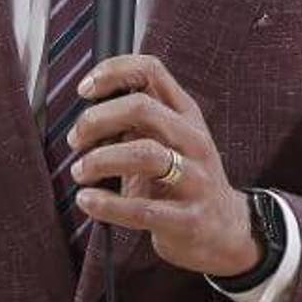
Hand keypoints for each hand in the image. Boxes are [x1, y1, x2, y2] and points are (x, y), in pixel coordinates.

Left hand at [66, 54, 259, 277]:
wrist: (226, 229)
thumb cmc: (184, 181)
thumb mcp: (170, 142)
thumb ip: (138, 122)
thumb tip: (88, 115)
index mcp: (187, 115)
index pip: (152, 71)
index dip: (113, 72)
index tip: (84, 89)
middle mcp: (194, 140)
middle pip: (142, 108)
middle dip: (98, 120)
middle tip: (76, 139)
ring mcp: (195, 179)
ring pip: (144, 154)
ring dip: (100, 160)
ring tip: (81, 172)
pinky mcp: (188, 218)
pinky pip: (142, 209)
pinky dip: (106, 204)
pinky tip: (88, 201)